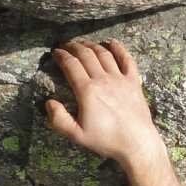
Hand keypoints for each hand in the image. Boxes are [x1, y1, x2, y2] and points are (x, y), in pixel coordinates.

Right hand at [45, 40, 165, 173]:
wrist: (137, 143)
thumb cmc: (106, 140)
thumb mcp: (77, 135)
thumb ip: (59, 119)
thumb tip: (49, 102)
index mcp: (87, 91)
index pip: (71, 65)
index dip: (61, 56)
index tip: (55, 52)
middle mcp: (103, 80)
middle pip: (86, 55)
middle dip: (74, 46)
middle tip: (66, 44)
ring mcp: (120, 79)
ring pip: (103, 54)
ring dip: (91, 45)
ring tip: (83, 43)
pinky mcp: (133, 82)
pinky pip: (127, 60)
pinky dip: (119, 48)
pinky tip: (113, 42)